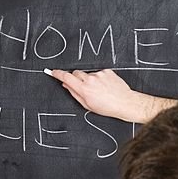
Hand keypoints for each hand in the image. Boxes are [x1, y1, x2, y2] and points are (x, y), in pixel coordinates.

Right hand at [47, 69, 175, 122]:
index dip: (57, 74)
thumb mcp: (87, 105)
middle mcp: (91, 79)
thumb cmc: (107, 107)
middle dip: (76, 78)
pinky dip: (99, 78)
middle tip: (83, 88)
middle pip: (76, 73)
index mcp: (84, 89)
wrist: (125, 103)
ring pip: (88, 74)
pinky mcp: (107, 71)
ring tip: (99, 90)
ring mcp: (99, 74)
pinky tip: (105, 86)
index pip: (66, 77)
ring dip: (90, 80)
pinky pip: (98, 73)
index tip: (52, 71)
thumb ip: (74, 93)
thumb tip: (66, 85)